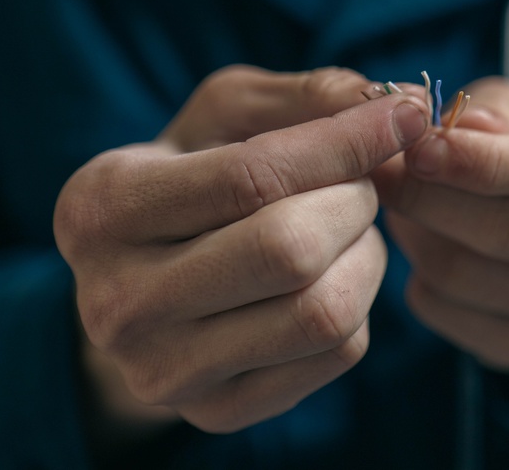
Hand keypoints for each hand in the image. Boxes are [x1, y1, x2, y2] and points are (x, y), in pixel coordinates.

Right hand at [54, 66, 429, 432]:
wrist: (141, 283)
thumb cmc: (190, 177)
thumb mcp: (222, 116)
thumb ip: (302, 97)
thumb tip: (403, 103)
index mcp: (102, 209)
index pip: (251, 177)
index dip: (345, 142)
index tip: (406, 116)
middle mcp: (120, 301)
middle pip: (290, 250)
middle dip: (355, 201)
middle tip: (362, 183)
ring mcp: (164, 370)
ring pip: (323, 311)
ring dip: (366, 255)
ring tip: (351, 228)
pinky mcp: (215, 411)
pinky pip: (335, 355)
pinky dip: (360, 304)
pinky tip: (335, 275)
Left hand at [372, 77, 508, 376]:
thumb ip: (499, 110)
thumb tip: (463, 127)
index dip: (483, 162)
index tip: (417, 148)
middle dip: (434, 200)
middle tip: (382, 174)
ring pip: (482, 280)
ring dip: (422, 240)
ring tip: (400, 208)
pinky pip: (471, 329)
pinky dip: (430, 290)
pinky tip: (424, 254)